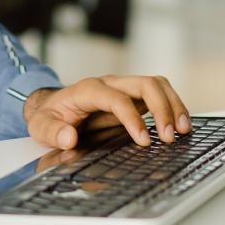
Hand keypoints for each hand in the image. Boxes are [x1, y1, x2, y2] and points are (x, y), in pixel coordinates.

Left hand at [23, 75, 190, 150]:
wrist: (52, 107)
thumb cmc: (49, 116)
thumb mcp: (41, 125)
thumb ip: (52, 132)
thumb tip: (68, 137)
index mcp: (88, 89)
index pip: (117, 98)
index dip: (132, 118)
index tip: (144, 141)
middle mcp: (110, 83)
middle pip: (145, 84)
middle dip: (162, 108)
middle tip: (171, 136)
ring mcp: (123, 88)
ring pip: (157, 85)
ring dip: (173, 105)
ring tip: (184, 131)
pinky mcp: (133, 97)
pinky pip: (158, 95)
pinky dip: (172, 107)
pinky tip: (180, 126)